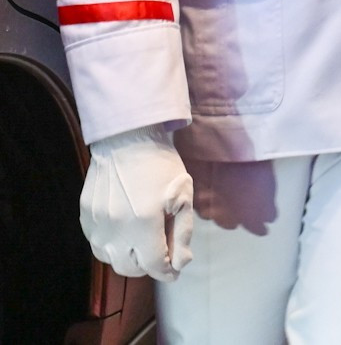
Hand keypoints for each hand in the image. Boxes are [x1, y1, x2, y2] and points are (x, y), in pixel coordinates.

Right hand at [80, 125, 195, 280]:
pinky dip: (112, 246)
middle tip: (160, 252)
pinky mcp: (85, 218)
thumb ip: (182, 233)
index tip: (175, 269)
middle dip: (148, 266)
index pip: (154, 265)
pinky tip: (125, 231)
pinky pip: (97, 244)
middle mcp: (115, 230)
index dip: (168, 271)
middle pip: (130, 269)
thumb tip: (181, 263)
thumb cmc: (161, 166)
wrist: (127, 140)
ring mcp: (96, 225)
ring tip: (142, 241)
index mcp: (143, 224)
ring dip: (128, 258)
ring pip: (110, 260)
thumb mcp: (183, 196)